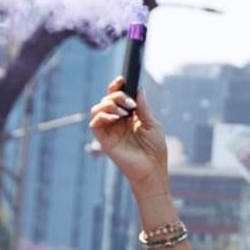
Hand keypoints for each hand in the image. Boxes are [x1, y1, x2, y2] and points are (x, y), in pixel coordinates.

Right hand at [88, 77, 170, 192]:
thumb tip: (138, 89)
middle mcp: (117, 121)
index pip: (119, 96)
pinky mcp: (104, 140)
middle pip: (108, 99)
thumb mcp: (152, 124)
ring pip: (98, 108)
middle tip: (129, 103)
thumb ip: (143, 107)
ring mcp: (110, 130)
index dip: (117, 86)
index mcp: (129, 116)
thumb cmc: (155, 149)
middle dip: (117, 95)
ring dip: (109, 104)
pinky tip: (115, 118)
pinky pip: (95, 123)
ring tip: (124, 113)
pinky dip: (102, 116)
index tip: (122, 79)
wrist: (152, 170)